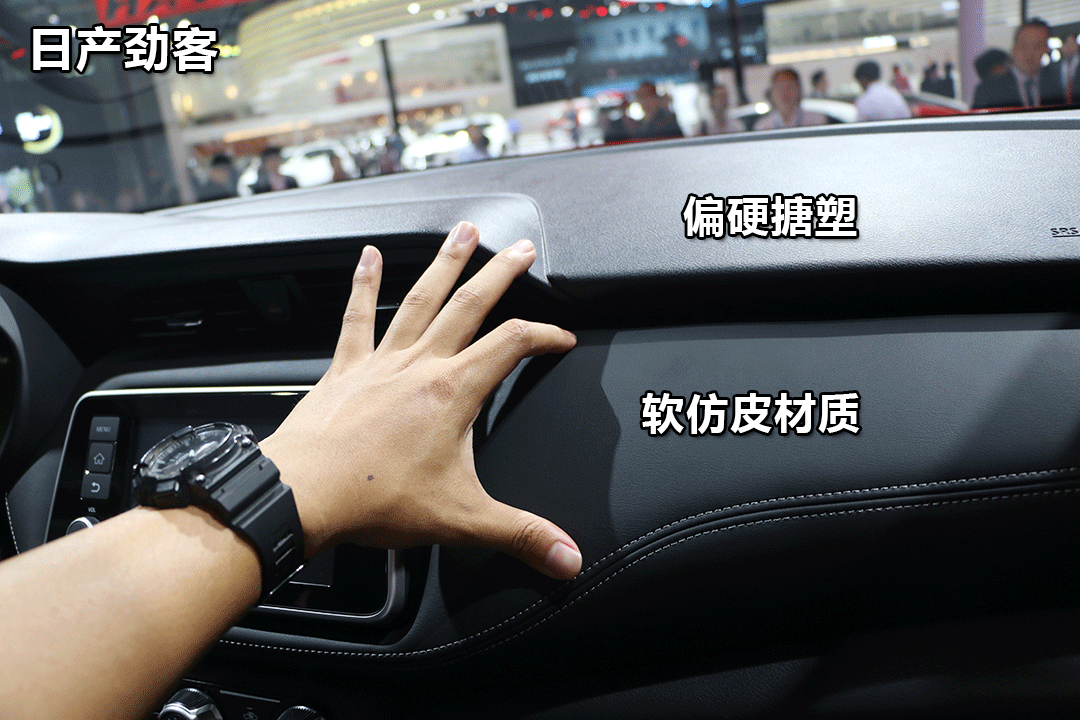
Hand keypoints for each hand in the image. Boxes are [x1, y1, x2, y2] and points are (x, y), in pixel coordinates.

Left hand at [260, 222, 581, 579]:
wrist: (303, 494)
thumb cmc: (373, 499)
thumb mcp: (461, 520)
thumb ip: (520, 536)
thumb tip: (567, 559)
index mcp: (453, 393)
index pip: (513, 345)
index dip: (544, 335)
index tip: (562, 337)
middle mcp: (420, 366)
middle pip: (470, 305)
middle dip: (501, 274)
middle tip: (521, 248)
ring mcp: (381, 362)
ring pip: (421, 299)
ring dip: (446, 263)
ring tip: (464, 232)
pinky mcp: (346, 369)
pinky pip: (358, 318)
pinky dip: (364, 285)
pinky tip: (368, 257)